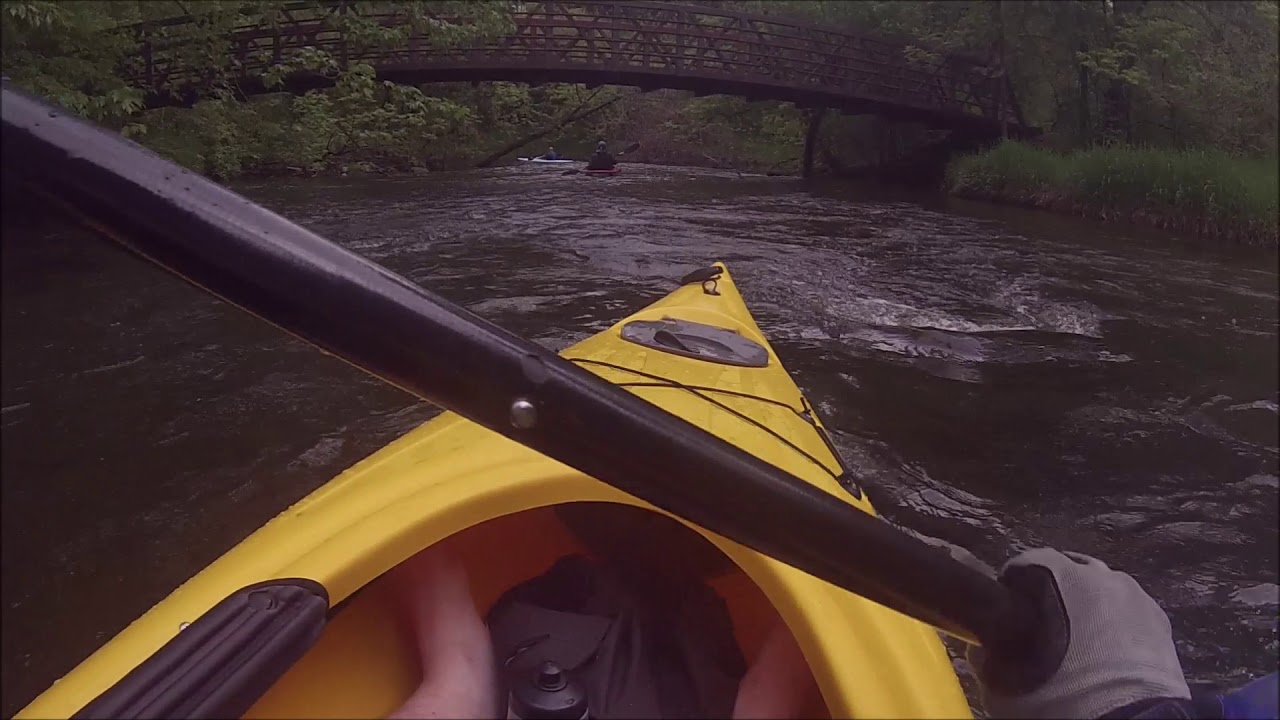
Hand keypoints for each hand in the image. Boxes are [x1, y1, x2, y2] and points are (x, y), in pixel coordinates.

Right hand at [973, 549, 1190, 718]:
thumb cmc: (1057, 696)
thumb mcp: (1001, 681)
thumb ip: (986, 654)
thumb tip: (983, 647)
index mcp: (1054, 574)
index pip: (1023, 564)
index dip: (1011, 589)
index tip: (1005, 616)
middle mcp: (1096, 573)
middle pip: (1067, 570)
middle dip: (1053, 594)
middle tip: (1042, 631)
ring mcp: (1134, 594)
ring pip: (1102, 590)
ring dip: (1088, 608)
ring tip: (1080, 644)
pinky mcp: (1161, 620)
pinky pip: (1128, 612)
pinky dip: (1117, 625)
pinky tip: (1108, 654)